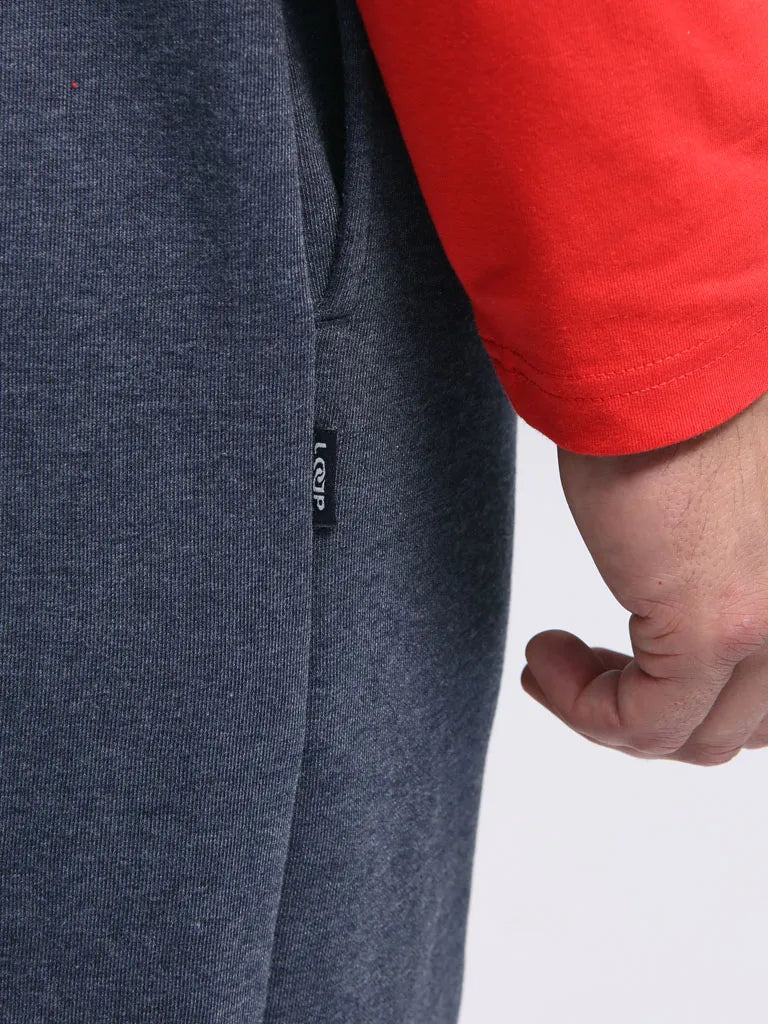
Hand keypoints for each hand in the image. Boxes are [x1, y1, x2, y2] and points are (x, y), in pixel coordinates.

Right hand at [520, 388, 767, 764]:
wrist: (662, 349)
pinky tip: (544, 661)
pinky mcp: (712, 623)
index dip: (695, 696)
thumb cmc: (684, 395)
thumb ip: (724, 562)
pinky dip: (584, 708)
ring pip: (694, 735)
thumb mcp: (722, 502)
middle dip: (654, 714)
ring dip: (610, 716)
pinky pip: (643, 719)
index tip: (620, 662)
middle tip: (588, 674)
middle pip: (738, 723)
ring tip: (553, 667)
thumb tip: (679, 581)